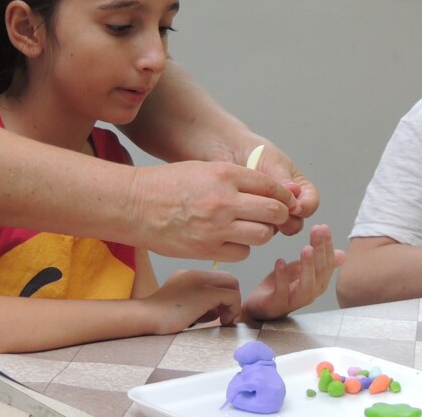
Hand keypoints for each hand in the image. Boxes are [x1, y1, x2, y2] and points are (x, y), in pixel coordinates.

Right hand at [129, 161, 295, 260]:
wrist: (135, 205)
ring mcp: (216, 228)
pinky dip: (242, 247)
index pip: (271, 186)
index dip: (284, 195)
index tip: (285, 200)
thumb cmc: (169, 184)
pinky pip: (242, 252)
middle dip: (280, 214)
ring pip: (262, 235)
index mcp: (225, 175)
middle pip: (274, 212)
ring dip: (262, 232)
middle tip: (276, 215)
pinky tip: (231, 238)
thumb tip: (271, 191)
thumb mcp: (206, 169)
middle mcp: (224, 201)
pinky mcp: (207, 250)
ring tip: (251, 226)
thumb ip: (238, 179)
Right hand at [142, 269, 242, 333]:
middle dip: (231, 298)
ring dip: (232, 304)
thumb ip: (198, 304)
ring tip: (222, 320)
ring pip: (233, 284)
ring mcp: (202, 281)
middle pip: (229, 279)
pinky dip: (233, 309)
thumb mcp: (180, 304)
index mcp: (190, 275)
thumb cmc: (158, 317)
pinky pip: (232, 296)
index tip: (218, 312)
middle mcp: (197, 273)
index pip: (218, 279)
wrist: (146, 316)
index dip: (223, 295)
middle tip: (223, 316)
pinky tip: (222, 322)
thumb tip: (216, 311)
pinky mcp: (206, 293)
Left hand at [241, 224, 345, 320]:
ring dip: (308, 266)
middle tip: (317, 230)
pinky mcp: (278, 304)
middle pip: (320, 271)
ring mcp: (295, 300)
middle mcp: (310, 293)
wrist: (259, 307)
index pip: (328, 264)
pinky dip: (282, 276)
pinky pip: (282, 291)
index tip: (324, 227)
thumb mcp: (302, 270)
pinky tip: (280, 261)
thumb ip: (319, 261)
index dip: (327, 245)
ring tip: (306, 248)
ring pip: (307, 285)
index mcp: (318, 283)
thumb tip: (343, 253)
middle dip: (320, 249)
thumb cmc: (281, 288)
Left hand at [246, 139, 318, 235]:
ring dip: (268, 222)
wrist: (229, 150)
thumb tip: (295, 194)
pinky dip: (253, 222)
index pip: (311, 203)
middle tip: (274, 212)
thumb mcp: (272, 161)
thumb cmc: (253, 151)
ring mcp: (269, 213)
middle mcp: (286, 202)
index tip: (295, 207)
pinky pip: (257, 228)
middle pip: (296, 222)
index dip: (306, 207)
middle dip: (287, 220)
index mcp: (298, 186)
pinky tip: (243, 211)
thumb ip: (284, 179)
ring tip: (254, 208)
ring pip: (277, 228)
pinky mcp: (252, 219)